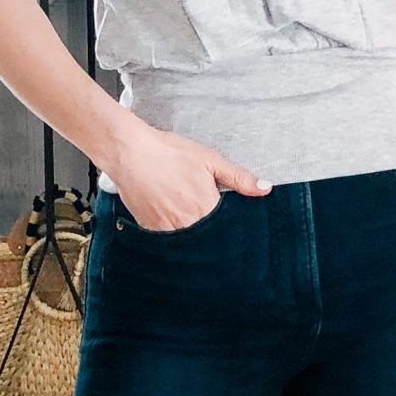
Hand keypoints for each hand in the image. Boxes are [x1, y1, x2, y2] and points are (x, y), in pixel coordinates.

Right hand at [107, 123, 269, 228]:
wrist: (130, 153)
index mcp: (207, 207)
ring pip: (189, 243)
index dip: (232, 230)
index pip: (228, 230)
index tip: (234, 229)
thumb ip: (239, 177)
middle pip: (209, 239)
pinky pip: (168, 241)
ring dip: (195, 236)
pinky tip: (175, 221)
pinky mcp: (151, 230)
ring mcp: (168, 229)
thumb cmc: (169, 153)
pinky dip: (175, 236)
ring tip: (191, 219)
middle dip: (214, 234)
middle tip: (211, 224)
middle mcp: (188, 223)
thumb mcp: (209, 160)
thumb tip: (265, 188)